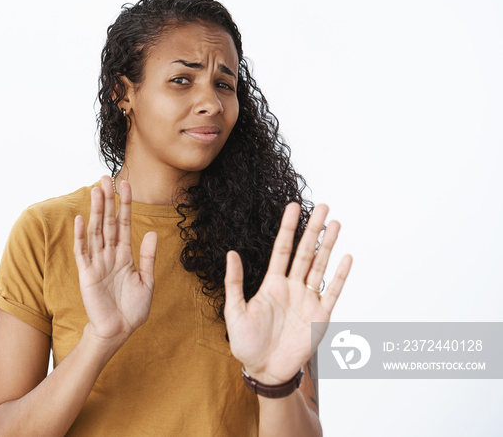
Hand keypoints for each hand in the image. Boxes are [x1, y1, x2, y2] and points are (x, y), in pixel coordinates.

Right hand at [73, 176, 157, 349]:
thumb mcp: (147, 281)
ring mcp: (97, 263)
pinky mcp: (87, 275)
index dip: (125, 204)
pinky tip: (81, 219)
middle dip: (108, 200)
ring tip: (96, 191)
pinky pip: (83, 252)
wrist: (119, 331)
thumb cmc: (133, 309)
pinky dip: (81, 236)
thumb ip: (148, 257)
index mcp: (124, 255)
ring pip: (96, 231)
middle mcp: (109, 255)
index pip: (124, 224)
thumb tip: (152, 233)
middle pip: (108, 222)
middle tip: (106, 178)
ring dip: (96, 211)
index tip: (126, 184)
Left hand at [224, 203, 351, 384]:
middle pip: (305, 253)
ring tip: (336, 224)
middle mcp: (292, 288)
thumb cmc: (245, 343)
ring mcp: (307, 301)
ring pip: (320, 267)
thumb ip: (235, 281)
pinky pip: (333, 292)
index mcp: (271, 284)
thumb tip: (231, 253)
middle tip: (323, 207)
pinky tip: (346, 257)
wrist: (262, 370)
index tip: (293, 207)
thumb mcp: (234, 310)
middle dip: (314, 230)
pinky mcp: (320, 317)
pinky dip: (340, 276)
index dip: (288, 228)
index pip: (282, 249)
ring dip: (328, 246)